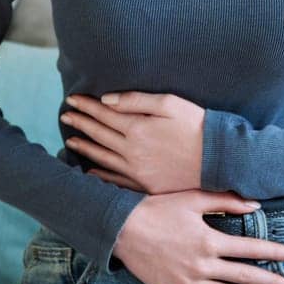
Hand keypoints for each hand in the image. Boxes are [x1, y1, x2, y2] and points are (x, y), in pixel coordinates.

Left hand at [62, 90, 203, 194]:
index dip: (86, 106)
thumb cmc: (197, 125)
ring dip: (84, 147)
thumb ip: (136, 100)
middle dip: (80, 123)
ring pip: (102, 157)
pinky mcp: (145, 184)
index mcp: (137, 127)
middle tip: (65, 116)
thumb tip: (106, 100)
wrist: (218, 159)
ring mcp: (137, 170)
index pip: (104, 114)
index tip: (72, 99)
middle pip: (99, 134)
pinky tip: (90, 170)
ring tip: (70, 140)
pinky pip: (115, 179)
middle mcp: (132, 150)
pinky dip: (99, 174)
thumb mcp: (169, 103)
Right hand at [112, 190, 283, 283]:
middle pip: (245, 276)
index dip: (275, 252)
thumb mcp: (193, 199)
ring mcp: (189, 283)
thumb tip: (255, 204)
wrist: (122, 230)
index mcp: (210, 241)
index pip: (251, 248)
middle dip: (272, 283)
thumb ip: (226, 202)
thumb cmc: (157, 209)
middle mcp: (203, 265)